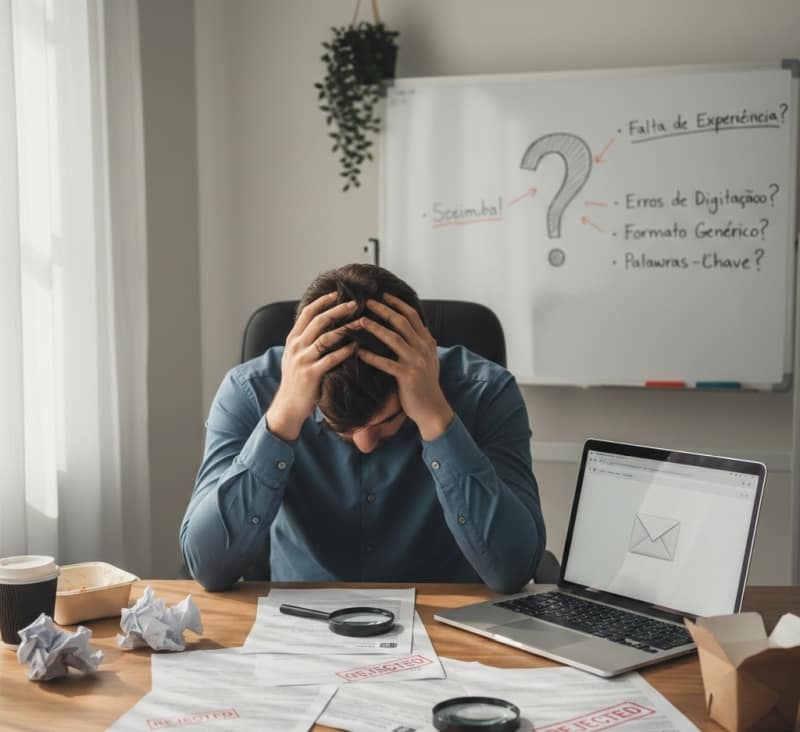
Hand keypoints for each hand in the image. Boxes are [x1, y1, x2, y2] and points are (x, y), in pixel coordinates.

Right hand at [266, 293, 356, 440]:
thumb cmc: (297, 381)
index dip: (323, 301)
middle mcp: (296, 347)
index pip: (308, 313)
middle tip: (355, 303)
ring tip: (361, 322)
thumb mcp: (295, 356)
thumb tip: (320, 322)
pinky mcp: (312, 374)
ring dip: (346, 328)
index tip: (338, 293)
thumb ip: (305, 340)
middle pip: (319, 321)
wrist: (288, 406)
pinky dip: (345, 351)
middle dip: (338, 310)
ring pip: (327, 338)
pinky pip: (331, 359)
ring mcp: (303, 360)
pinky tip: (357, 346)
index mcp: (293, 339)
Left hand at [354, 294, 453, 440]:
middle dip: (384, 310)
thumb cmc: (426, 385)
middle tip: (367, 302)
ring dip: (375, 328)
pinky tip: (359, 352)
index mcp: (428, 342)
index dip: (397, 303)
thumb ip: (423, 344)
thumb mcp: (429, 359)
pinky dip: (372, 357)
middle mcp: (423, 348)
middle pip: (402, 322)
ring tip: (360, 321)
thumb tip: (420, 329)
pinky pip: (386, 363)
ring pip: (393, 339)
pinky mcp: (407, 376)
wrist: (432, 408)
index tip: (383, 295)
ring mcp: (416, 362)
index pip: (413, 316)